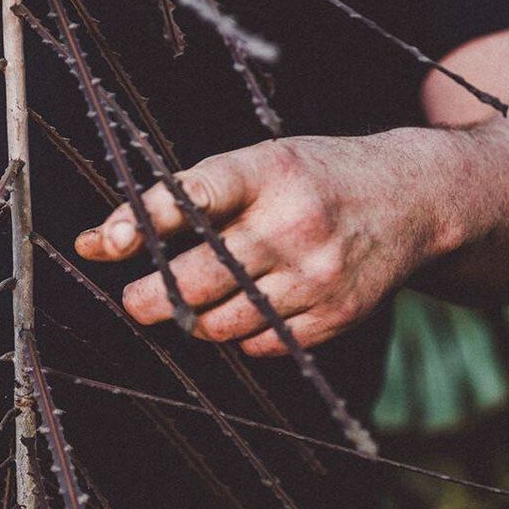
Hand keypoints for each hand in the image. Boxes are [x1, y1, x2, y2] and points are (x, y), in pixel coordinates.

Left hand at [75, 136, 439, 356]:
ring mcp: (318, 273)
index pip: (193, 197)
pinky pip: (263, 344)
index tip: (106, 243)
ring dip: (193, 320)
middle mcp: (293, 223)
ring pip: (224, 322)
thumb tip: (97, 242)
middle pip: (200, 278)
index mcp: (268, 171)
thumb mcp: (257, 164)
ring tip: (189, 305)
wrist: (412, 199)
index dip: (142, 223)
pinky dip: (241, 335)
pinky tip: (244, 312)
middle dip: (151, 297)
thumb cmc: (314, 178)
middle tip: (133, 300)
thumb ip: (181, 200)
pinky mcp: (337, 314)